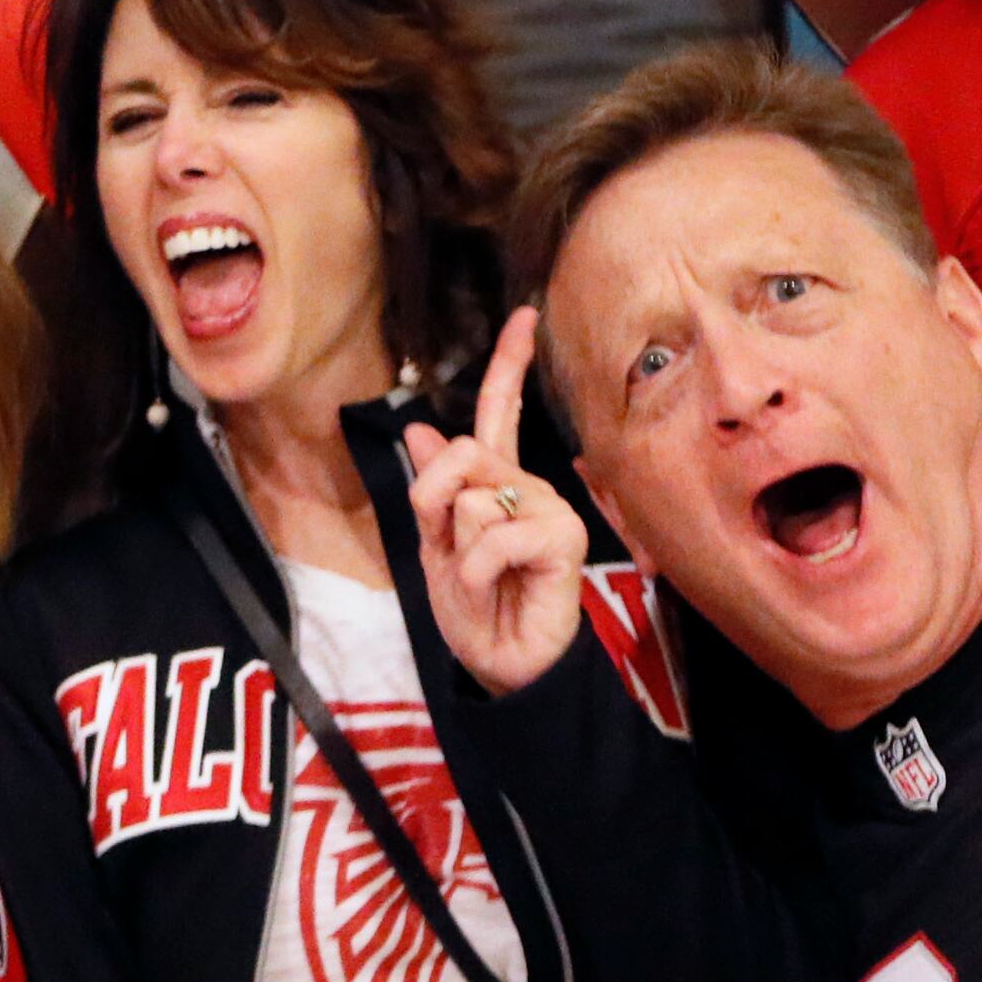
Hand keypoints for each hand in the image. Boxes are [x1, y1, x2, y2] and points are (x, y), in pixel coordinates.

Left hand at [407, 308, 589, 695]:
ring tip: (482, 582)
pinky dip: (475, 570)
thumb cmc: (477, 611)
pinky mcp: (562, 537)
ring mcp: (549, 508)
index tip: (526, 315)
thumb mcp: (436, 547)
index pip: (498, 414)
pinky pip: (492, 532)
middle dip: (433, 504)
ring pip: (471, 497)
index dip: (509, 363)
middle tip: (451, 555)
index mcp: (498, 483)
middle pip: (461, 453)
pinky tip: (496, 589)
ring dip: (458, 549)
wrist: (504, 667)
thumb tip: (419, 428)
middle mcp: (529, 486)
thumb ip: (432, 490)